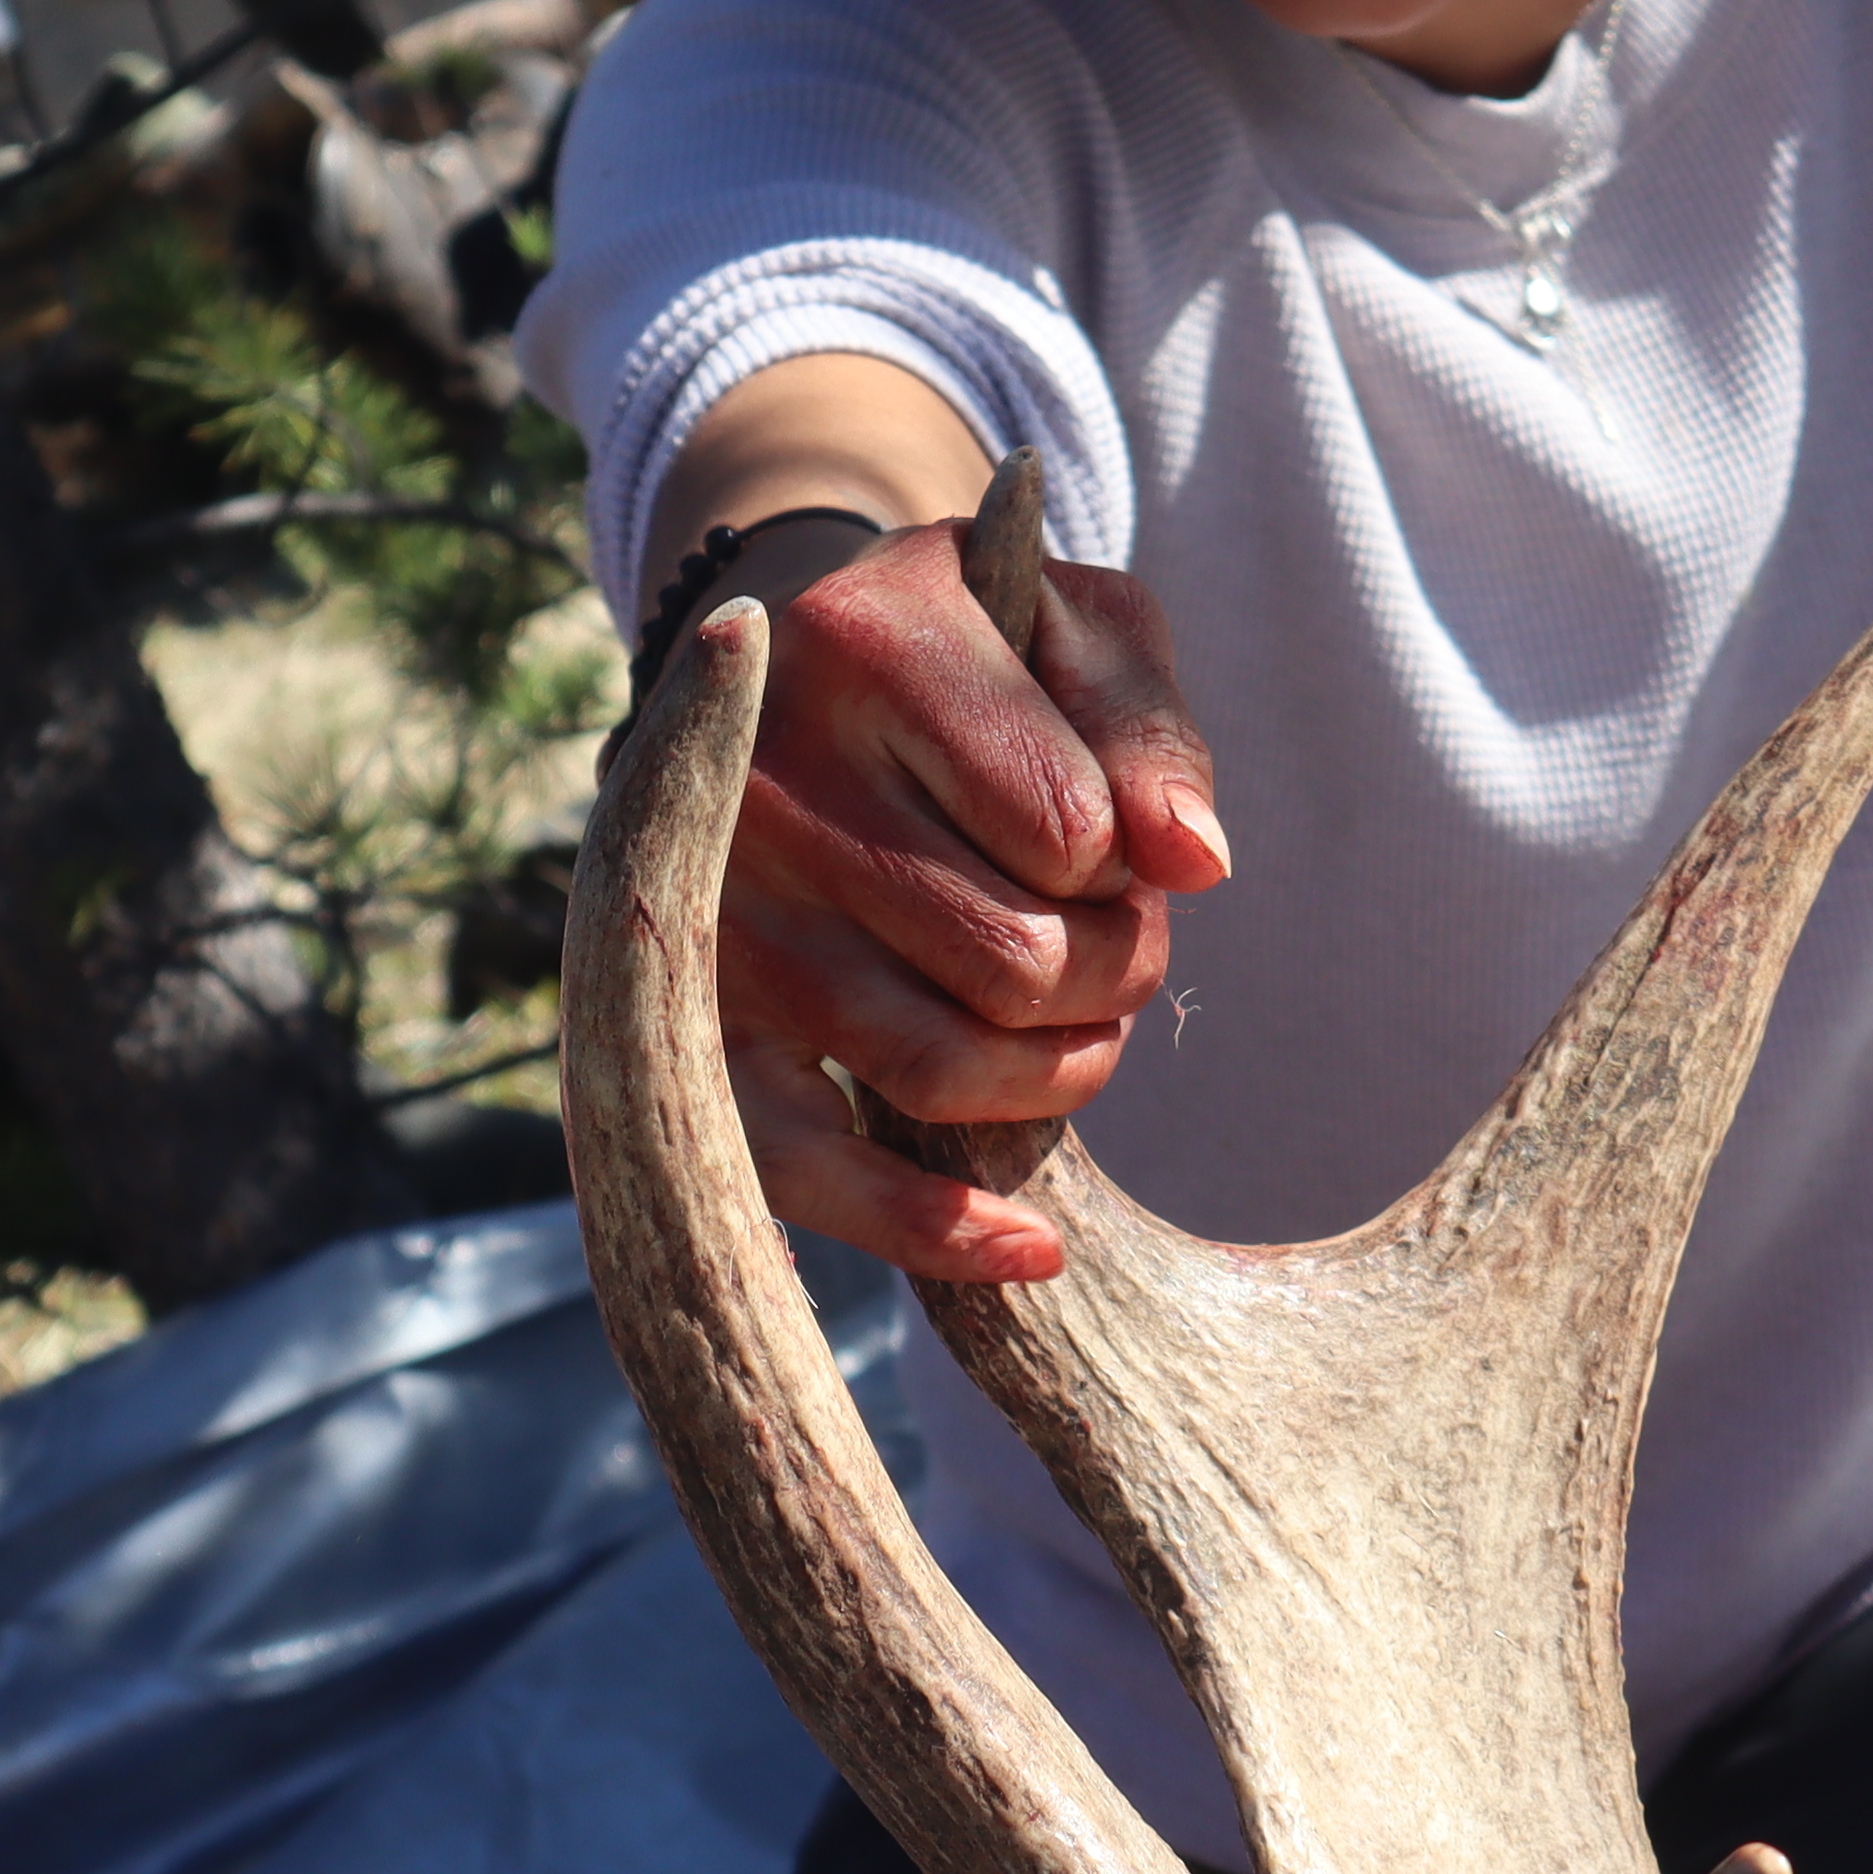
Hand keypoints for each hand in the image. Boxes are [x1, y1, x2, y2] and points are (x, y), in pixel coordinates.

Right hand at [711, 507, 1225, 1286]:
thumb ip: (1147, 731)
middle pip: (1015, 963)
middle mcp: (761, 783)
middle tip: (1108, 942)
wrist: (779, 663)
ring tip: (1073, 1019)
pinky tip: (1031, 1244)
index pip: (1072, 833)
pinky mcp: (681, 1028)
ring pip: (937, 1069)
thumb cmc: (964, 650)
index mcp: (862, 648)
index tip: (1102, 840)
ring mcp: (705, 917)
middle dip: (1111, 972)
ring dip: (1053, 1072)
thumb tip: (1192, 864)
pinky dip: (926, 1228)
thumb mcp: (1075, 629)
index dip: (1125, 863)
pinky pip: (803, 1171)